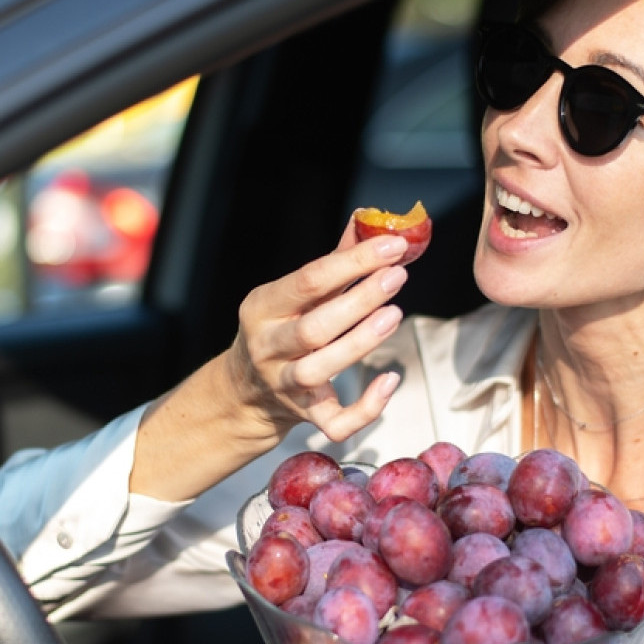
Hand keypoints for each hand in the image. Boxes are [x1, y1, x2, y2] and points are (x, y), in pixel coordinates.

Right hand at [225, 222, 409, 443]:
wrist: (246, 391)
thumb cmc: (281, 327)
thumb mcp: (294, 293)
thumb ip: (333, 261)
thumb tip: (369, 220)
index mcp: (263, 307)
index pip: (308, 280)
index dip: (353, 262)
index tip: (392, 246)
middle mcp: (268, 346)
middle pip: (313, 327)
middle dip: (359, 301)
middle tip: (397, 277)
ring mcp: (284, 384)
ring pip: (319, 370)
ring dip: (360, 344)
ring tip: (395, 316)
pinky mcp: (304, 415)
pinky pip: (335, 422)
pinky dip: (365, 408)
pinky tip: (390, 380)